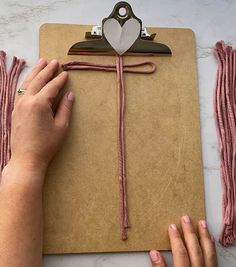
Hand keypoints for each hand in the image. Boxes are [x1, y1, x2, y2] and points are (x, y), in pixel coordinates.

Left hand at [9, 58, 74, 174]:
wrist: (27, 158)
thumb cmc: (46, 144)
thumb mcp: (61, 127)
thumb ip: (65, 108)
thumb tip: (70, 95)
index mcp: (39, 104)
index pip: (51, 87)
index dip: (60, 80)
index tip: (65, 73)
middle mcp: (27, 101)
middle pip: (38, 81)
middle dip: (47, 70)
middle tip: (54, 61)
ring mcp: (18, 105)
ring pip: (27, 83)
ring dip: (35, 72)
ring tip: (41, 62)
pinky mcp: (14, 110)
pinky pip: (20, 90)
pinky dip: (26, 82)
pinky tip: (30, 80)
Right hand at [149, 216, 216, 266]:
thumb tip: (154, 253)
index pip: (180, 253)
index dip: (175, 239)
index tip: (172, 226)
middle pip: (195, 249)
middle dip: (189, 232)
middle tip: (185, 218)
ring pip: (208, 253)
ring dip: (204, 236)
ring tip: (202, 223)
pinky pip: (214, 259)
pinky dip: (212, 247)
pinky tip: (210, 239)